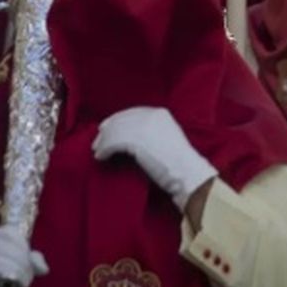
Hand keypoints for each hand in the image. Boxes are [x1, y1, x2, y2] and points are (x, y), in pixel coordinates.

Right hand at [0, 225, 48, 286]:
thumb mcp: (12, 260)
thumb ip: (31, 260)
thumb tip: (44, 268)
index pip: (14, 236)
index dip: (25, 250)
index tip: (26, 262)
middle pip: (9, 252)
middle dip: (24, 266)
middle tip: (26, 279)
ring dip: (17, 279)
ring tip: (21, 286)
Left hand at [93, 107, 216, 210]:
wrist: (188, 174)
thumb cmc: (180, 164)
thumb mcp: (166, 138)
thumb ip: (150, 132)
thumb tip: (129, 136)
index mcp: (160, 113)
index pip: (132, 113)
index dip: (118, 120)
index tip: (107, 129)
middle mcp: (151, 115)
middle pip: (121, 120)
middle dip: (108, 131)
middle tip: (98, 142)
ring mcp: (143, 127)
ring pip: (115, 131)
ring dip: (104, 142)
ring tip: (98, 152)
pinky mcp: (136, 140)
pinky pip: (113, 143)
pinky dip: (105, 150)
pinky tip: (101, 158)